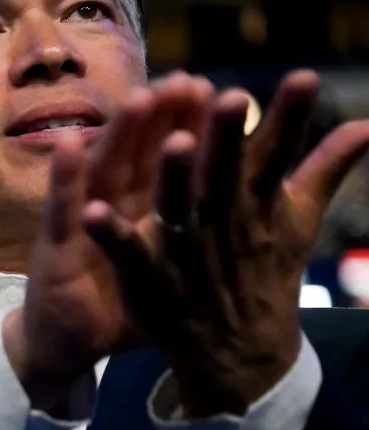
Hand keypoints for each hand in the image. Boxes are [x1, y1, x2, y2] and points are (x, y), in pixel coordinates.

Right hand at [2, 74, 213, 410]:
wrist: (65, 347)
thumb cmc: (117, 312)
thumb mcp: (167, 276)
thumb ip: (197, 246)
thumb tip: (248, 220)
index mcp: (144, 213)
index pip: (168, 162)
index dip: (188, 126)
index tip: (213, 91)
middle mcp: (113, 208)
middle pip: (139, 155)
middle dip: (159, 117)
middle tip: (186, 81)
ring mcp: (80, 223)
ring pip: (102, 171)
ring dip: (118, 135)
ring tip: (139, 99)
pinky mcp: (53, 247)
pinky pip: (60, 209)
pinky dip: (63, 177)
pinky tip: (69, 145)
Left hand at [85, 71, 368, 414]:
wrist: (240, 352)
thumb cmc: (265, 270)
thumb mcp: (297, 218)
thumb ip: (326, 167)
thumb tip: (368, 124)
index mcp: (256, 202)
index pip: (275, 153)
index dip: (288, 118)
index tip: (302, 77)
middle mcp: (222, 221)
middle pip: (225, 174)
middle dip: (228, 138)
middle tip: (234, 98)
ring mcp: (183, 249)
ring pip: (178, 207)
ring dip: (175, 178)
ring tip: (175, 143)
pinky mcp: (145, 275)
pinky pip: (126, 252)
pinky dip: (110, 233)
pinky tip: (89, 210)